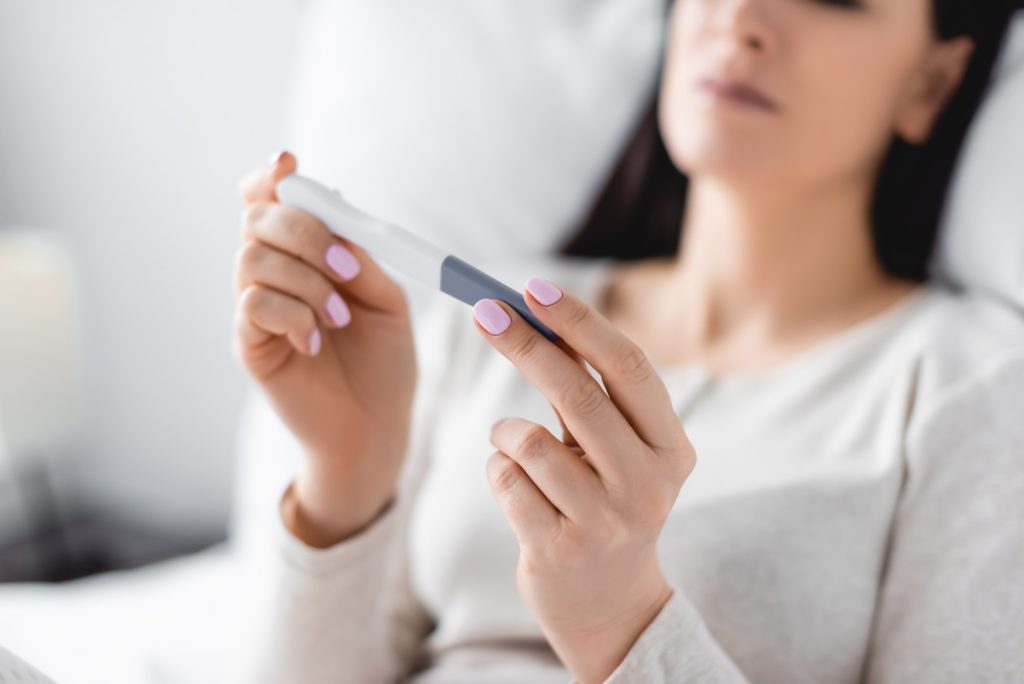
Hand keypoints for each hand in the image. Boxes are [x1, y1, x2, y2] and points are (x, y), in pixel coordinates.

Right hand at [234, 151, 416, 545]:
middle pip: (258, 217)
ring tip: (339, 318)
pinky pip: (254, 303)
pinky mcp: (248, 343)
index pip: (270, 197)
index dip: (271, 174)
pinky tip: (314, 342)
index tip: (288, 163)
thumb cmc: (383, 362)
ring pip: (253, 258)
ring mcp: (257, 307)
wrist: (375, 426)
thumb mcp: (387, 300)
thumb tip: (335, 218)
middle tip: (345, 268)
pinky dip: (293, 314)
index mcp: (306, 253)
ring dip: (307, 282)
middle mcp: (274, 272)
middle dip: (304, 230)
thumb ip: (361, 258)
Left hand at [472, 277, 695, 682]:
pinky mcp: (558, 550)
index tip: (534, 287)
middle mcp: (647, 486)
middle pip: (578, 395)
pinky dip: (496, 467)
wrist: (608, 605)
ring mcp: (604, 523)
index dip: (580, 322)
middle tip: (485, 312)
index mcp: (671, 449)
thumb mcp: (616, 450)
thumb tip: (533, 310)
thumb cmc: (605, 501)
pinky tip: (515, 486)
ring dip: (505, 430)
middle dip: (525, 346)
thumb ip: (588, 390)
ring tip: (511, 443)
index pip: (629, 368)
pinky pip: (504, 480)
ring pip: (529, 442)